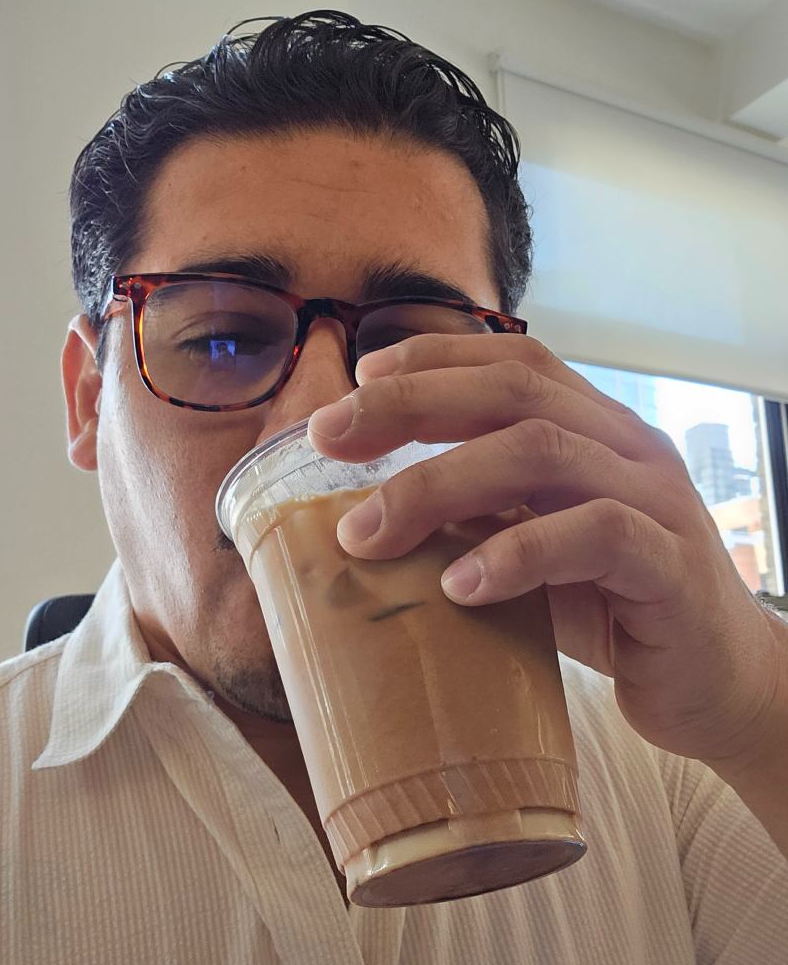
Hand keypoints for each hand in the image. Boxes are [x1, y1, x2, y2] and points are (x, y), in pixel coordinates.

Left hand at [305, 333, 787, 775]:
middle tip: (328, 438)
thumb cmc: (608, 611)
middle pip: (512, 392)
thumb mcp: (527, 548)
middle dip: (408, 404)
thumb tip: (354, 513)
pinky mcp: (671, 567)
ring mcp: (656, 501)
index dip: (434, 357)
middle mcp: (628, 449)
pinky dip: (514, 554)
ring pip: (540, 452)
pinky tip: (457, 588)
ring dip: (435, 486)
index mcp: (594, 430)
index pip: (516, 360)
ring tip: (366, 535)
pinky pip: (593, 536)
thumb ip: (471, 515)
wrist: (716, 688)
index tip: (357, 379)